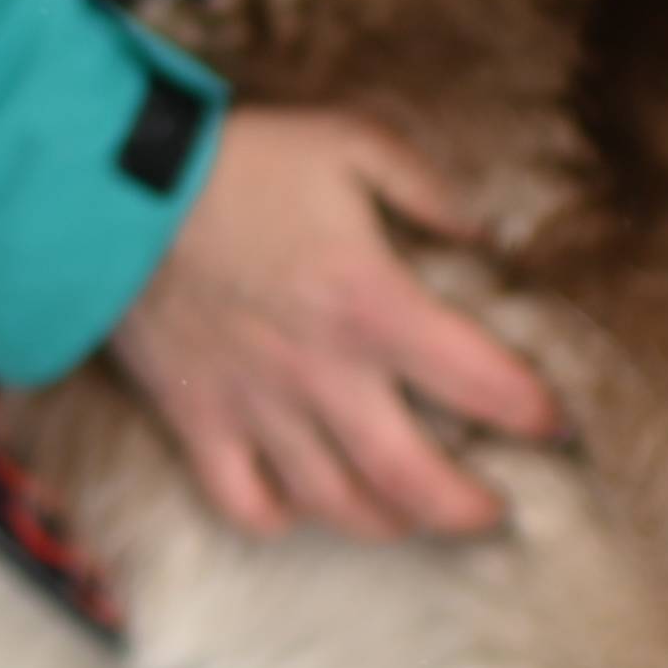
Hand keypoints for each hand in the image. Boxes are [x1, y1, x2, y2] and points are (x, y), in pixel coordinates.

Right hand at [104, 104, 560, 541]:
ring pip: (336, 504)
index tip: (554, 424)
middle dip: (469, 509)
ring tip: (413, 516)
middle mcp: (322, 374)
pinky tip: (302, 506)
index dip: (533, 413)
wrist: (113, 189)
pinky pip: (243, 502)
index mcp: (372, 304)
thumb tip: (482, 233)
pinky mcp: (198, 420)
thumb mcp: (350, 144)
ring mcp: (257, 407)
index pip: (482, 382)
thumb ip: (427, 189)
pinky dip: (278, 519)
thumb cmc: (239, 163)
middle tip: (496, 510)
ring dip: (388, 523)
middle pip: (414, 480)